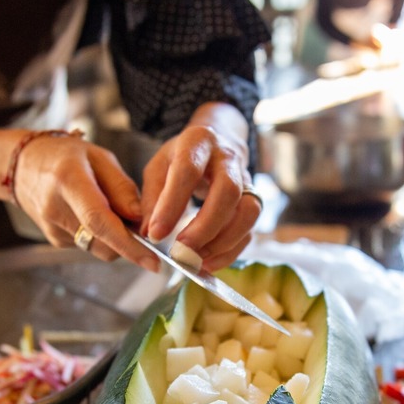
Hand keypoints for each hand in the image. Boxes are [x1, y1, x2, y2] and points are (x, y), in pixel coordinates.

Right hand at [11, 132, 158, 270]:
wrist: (23, 165)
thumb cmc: (65, 156)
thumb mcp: (98, 157)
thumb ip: (122, 188)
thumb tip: (141, 219)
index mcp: (68, 181)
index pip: (99, 221)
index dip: (128, 244)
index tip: (152, 261)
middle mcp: (56, 209)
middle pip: (103, 242)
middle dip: (129, 241)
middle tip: (136, 219)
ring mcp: (53, 228)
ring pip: (99, 248)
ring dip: (115, 238)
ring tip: (110, 209)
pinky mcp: (55, 239)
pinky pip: (89, 246)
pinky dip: (101, 236)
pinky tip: (92, 213)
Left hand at [139, 103, 260, 271]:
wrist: (219, 141)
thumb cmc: (183, 157)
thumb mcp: (159, 167)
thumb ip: (152, 198)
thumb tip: (149, 234)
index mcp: (198, 142)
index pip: (187, 171)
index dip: (172, 205)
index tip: (155, 234)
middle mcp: (228, 158)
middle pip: (228, 191)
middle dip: (205, 227)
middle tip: (181, 251)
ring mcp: (247, 179)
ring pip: (248, 211)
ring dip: (223, 242)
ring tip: (197, 260)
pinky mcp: (255, 200)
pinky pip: (250, 228)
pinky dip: (231, 250)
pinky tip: (209, 262)